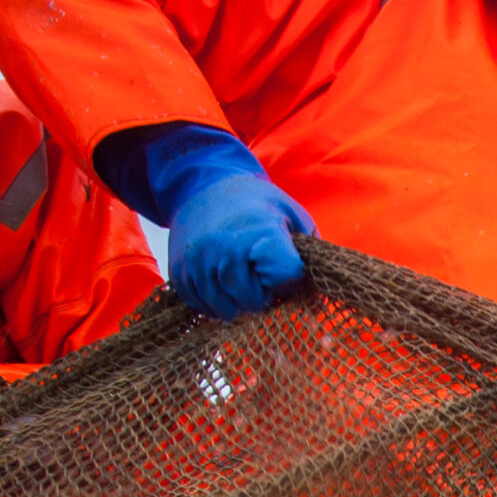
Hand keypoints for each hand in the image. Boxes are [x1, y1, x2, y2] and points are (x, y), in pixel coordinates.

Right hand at [168, 170, 312, 319]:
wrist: (205, 187)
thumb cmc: (257, 206)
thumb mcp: (292, 218)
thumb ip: (307, 258)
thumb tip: (317, 306)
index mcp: (259, 233)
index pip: (284, 277)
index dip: (288, 281)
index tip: (283, 270)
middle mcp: (224, 249)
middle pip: (253, 301)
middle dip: (263, 297)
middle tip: (261, 278)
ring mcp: (198, 262)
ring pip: (226, 309)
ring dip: (238, 303)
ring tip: (242, 279)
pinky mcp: (179, 271)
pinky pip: (201, 306)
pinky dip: (215, 302)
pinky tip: (222, 283)